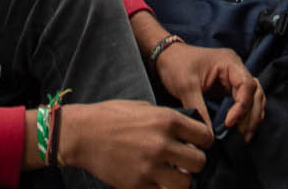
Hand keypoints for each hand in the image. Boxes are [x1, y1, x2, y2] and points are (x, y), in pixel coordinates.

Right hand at [57, 100, 210, 188]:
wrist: (82, 134)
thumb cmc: (112, 116)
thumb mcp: (144, 107)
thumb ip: (168, 119)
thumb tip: (187, 131)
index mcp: (166, 120)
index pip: (205, 136)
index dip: (203, 141)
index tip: (197, 143)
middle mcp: (161, 144)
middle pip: (199, 162)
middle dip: (194, 162)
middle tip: (184, 160)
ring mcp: (149, 168)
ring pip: (185, 183)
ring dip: (181, 179)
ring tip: (172, 173)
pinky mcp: (137, 185)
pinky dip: (162, 188)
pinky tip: (156, 180)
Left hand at [154, 44, 265, 136]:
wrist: (166, 56)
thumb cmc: (176, 65)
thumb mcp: (186, 86)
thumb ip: (198, 109)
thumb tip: (208, 135)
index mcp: (229, 62)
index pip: (246, 85)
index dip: (242, 106)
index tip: (229, 123)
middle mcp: (236, 68)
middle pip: (255, 92)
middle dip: (251, 115)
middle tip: (244, 136)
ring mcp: (234, 78)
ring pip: (254, 97)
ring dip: (252, 116)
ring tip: (245, 136)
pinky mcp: (229, 87)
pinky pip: (245, 101)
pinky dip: (246, 115)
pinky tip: (242, 129)